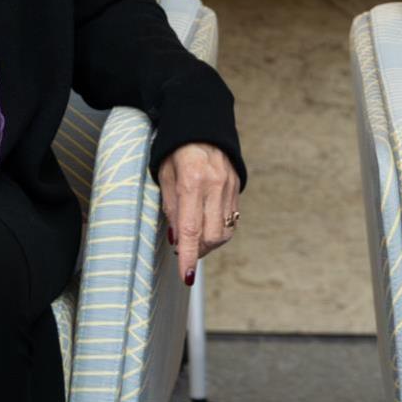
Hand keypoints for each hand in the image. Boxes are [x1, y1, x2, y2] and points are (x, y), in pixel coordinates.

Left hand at [157, 143, 240, 286]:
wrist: (202, 126)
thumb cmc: (175, 150)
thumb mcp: (164, 176)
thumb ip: (170, 208)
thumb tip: (177, 239)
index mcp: (192, 181)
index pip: (191, 229)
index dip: (189, 256)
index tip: (187, 275)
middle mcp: (214, 186)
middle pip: (212, 236)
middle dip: (198, 251)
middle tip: (185, 251)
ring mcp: (229, 187)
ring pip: (224, 231)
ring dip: (209, 244)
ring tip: (196, 240)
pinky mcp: (237, 188)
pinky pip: (231, 219)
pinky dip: (218, 229)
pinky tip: (207, 225)